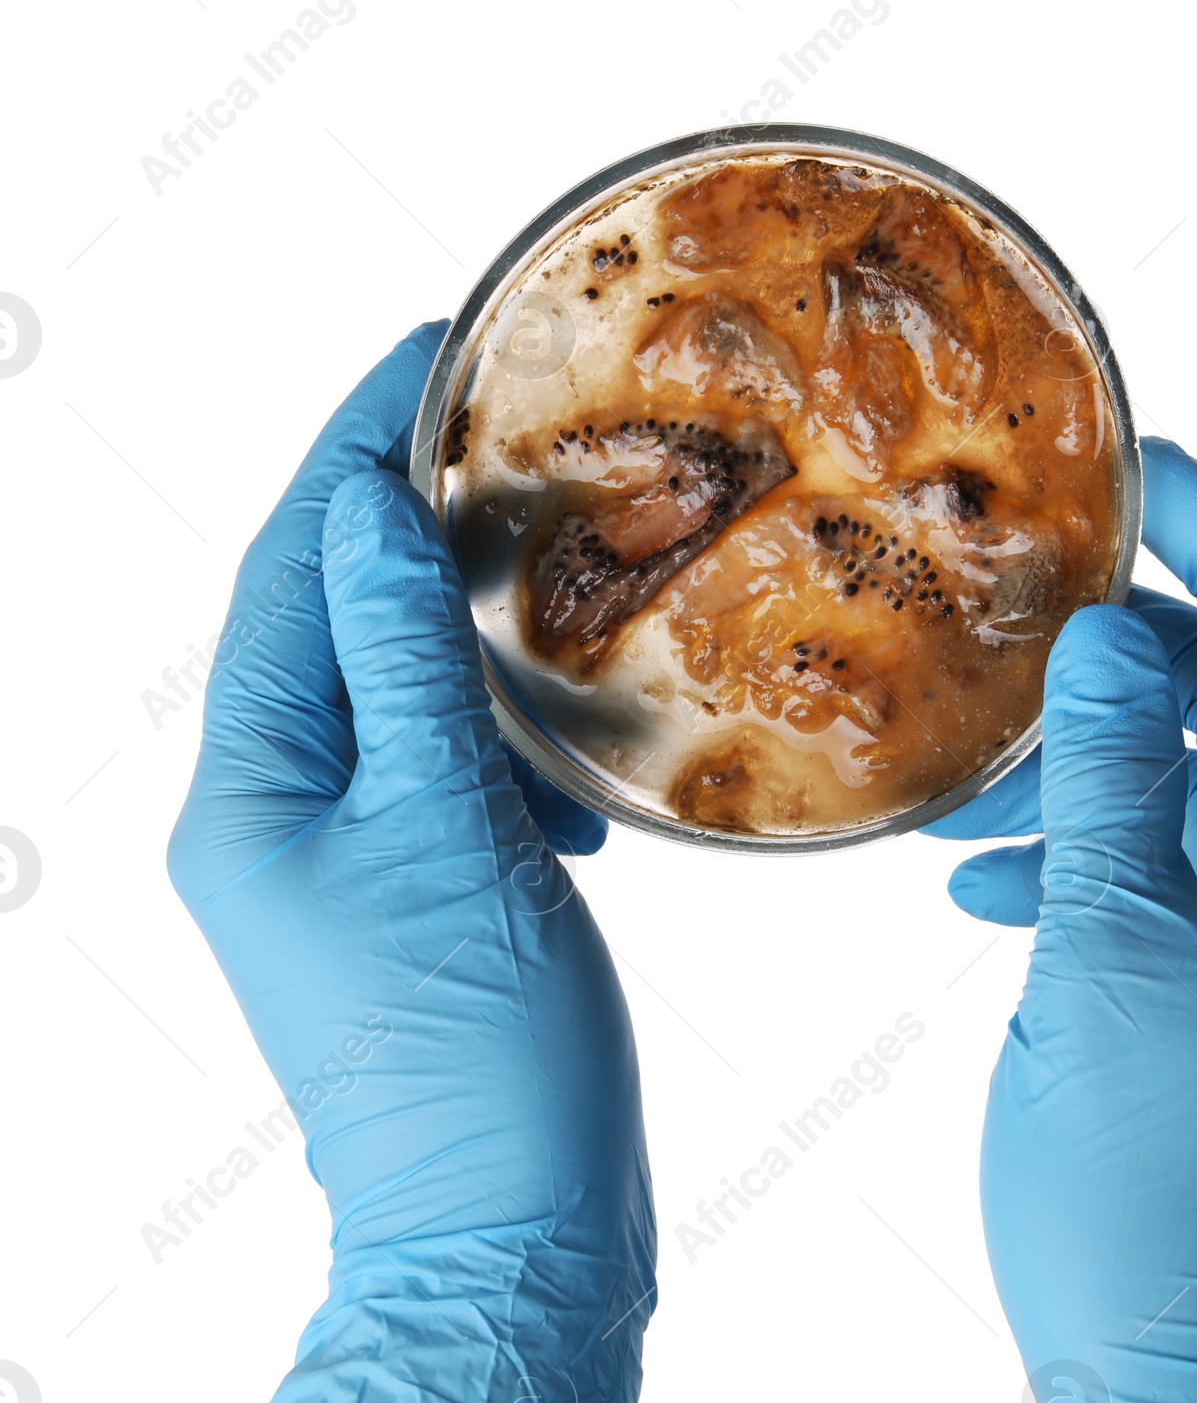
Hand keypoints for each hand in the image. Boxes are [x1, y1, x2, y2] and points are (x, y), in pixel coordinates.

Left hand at [169, 323, 654, 1402]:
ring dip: (451, 620)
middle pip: (324, 618)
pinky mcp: (410, 892)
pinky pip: (439, 764)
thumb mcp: (442, 830)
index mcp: (255, 790)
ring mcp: (340, 857)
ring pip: (388, 688)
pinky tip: (563, 752)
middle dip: (391, 516)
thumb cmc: (472, 1046)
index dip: (345, 453)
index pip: (289, 573)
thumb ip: (400, 666)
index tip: (412, 355)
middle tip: (473, 420)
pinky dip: (496, 729)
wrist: (507, 1221)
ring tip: (524, 549)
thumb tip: (361, 515)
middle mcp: (275, 814)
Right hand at [925, 437, 1196, 1401]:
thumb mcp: (1113, 953)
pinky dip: (1080, 853)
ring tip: (980, 781)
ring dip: (1093, 762)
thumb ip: (1113, 785)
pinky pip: (1159, 875)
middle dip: (1146, 648)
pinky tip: (987, 889)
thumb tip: (1116, 642)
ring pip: (1194, 791)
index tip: (1151, 471)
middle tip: (1035, 613)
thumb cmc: (1152, 1182)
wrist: (1178, 1373)